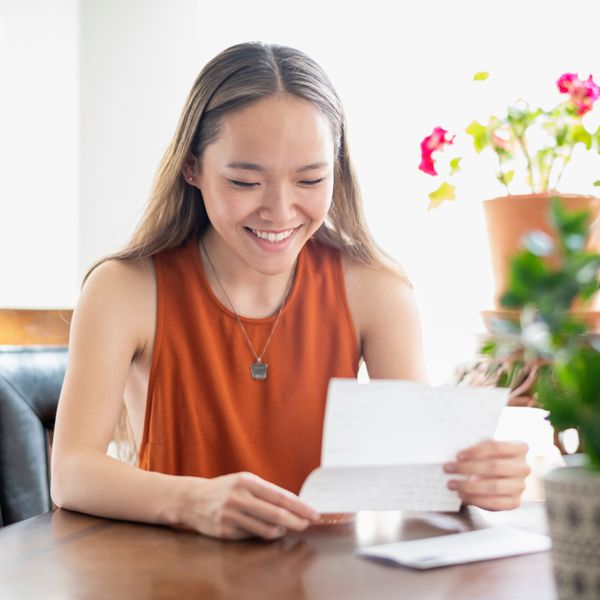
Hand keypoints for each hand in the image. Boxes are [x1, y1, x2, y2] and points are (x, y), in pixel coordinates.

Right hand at [177, 472, 320, 539]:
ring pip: (266, 529)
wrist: (193, 499)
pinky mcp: (225, 531)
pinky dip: (263, 534)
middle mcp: (239, 497)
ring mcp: (231, 515)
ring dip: (280, 530)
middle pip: (276, 515)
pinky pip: (252, 536)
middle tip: (307, 525)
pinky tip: (265, 530)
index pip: (280, 497)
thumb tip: (295, 507)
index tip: (314, 514)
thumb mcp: (244, 482)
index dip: (300, 507)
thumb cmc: (226, 489)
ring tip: (285, 527)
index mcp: (247, 482)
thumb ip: (266, 493)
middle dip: (297, 521)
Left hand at [443, 440, 530, 510]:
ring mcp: (521, 486)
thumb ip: (476, 449)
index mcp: (520, 447)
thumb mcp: (486, 448)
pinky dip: (476, 500)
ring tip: (452, 484)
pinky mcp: (515, 502)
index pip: (496, 446)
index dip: (476, 451)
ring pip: (494, 486)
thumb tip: (456, 456)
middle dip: (467, 468)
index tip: (458, 455)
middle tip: (448, 468)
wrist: (501, 475)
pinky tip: (462, 495)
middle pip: (494, 466)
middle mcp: (523, 467)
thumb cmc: (489, 457)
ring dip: (468, 486)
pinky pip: (495, 503)